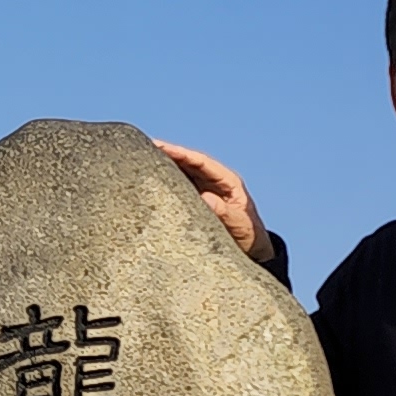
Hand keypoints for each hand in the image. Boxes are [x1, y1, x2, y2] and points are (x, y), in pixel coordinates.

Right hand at [155, 140, 263, 255]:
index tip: (162, 146)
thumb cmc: (249, 236)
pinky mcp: (199, 201)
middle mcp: (215, 182)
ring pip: (184, 173)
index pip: (201, 162)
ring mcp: (206, 190)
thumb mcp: (239, 225)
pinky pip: (182, 188)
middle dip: (169, 154)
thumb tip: (205, 198)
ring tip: (142, 158)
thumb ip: (224, 213)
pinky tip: (151, 180)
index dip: (181, 153)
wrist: (253, 250)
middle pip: (190, 163)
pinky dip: (168, 182)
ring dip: (166, 166)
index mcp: (228, 181)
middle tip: (145, 146)